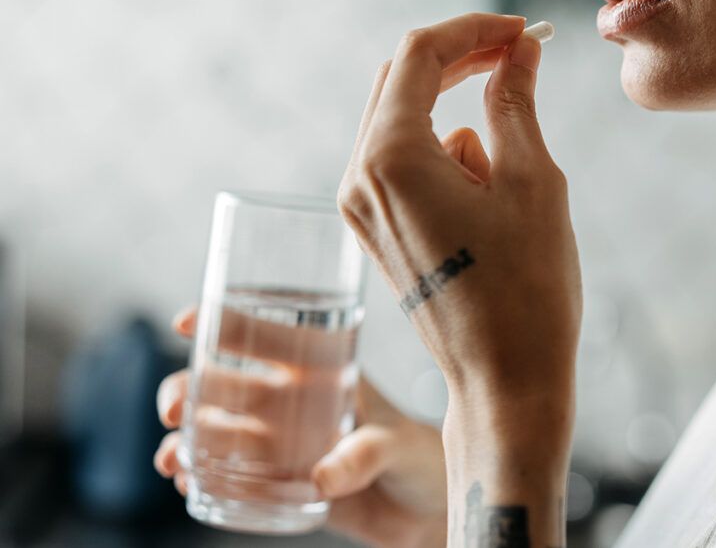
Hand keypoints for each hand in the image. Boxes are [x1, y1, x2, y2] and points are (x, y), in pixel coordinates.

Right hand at [153, 307, 447, 547]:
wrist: (425, 509)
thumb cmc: (418, 458)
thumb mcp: (397, 446)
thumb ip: (364, 455)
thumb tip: (322, 477)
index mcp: (322, 373)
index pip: (270, 338)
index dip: (227, 323)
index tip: (188, 322)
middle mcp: (292, 403)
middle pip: (224, 384)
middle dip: (186, 389)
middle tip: (173, 410)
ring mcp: (279, 443)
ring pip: (214, 430)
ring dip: (184, 438)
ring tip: (172, 460)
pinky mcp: (275, 483)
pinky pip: (226, 476)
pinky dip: (199, 478)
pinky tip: (187, 484)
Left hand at [337, 12, 582, 407]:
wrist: (505, 380)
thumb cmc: (527, 286)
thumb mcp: (533, 180)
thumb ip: (516, 101)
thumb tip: (519, 51)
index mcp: (390, 159)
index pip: (419, 54)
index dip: (473, 29)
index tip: (521, 31)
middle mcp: (358, 178)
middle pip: (399, 80)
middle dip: (460, 61)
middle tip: (519, 57)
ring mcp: (360, 207)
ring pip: (402, 121)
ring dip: (457, 114)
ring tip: (510, 169)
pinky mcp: (374, 229)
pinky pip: (403, 163)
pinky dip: (445, 156)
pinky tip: (486, 202)